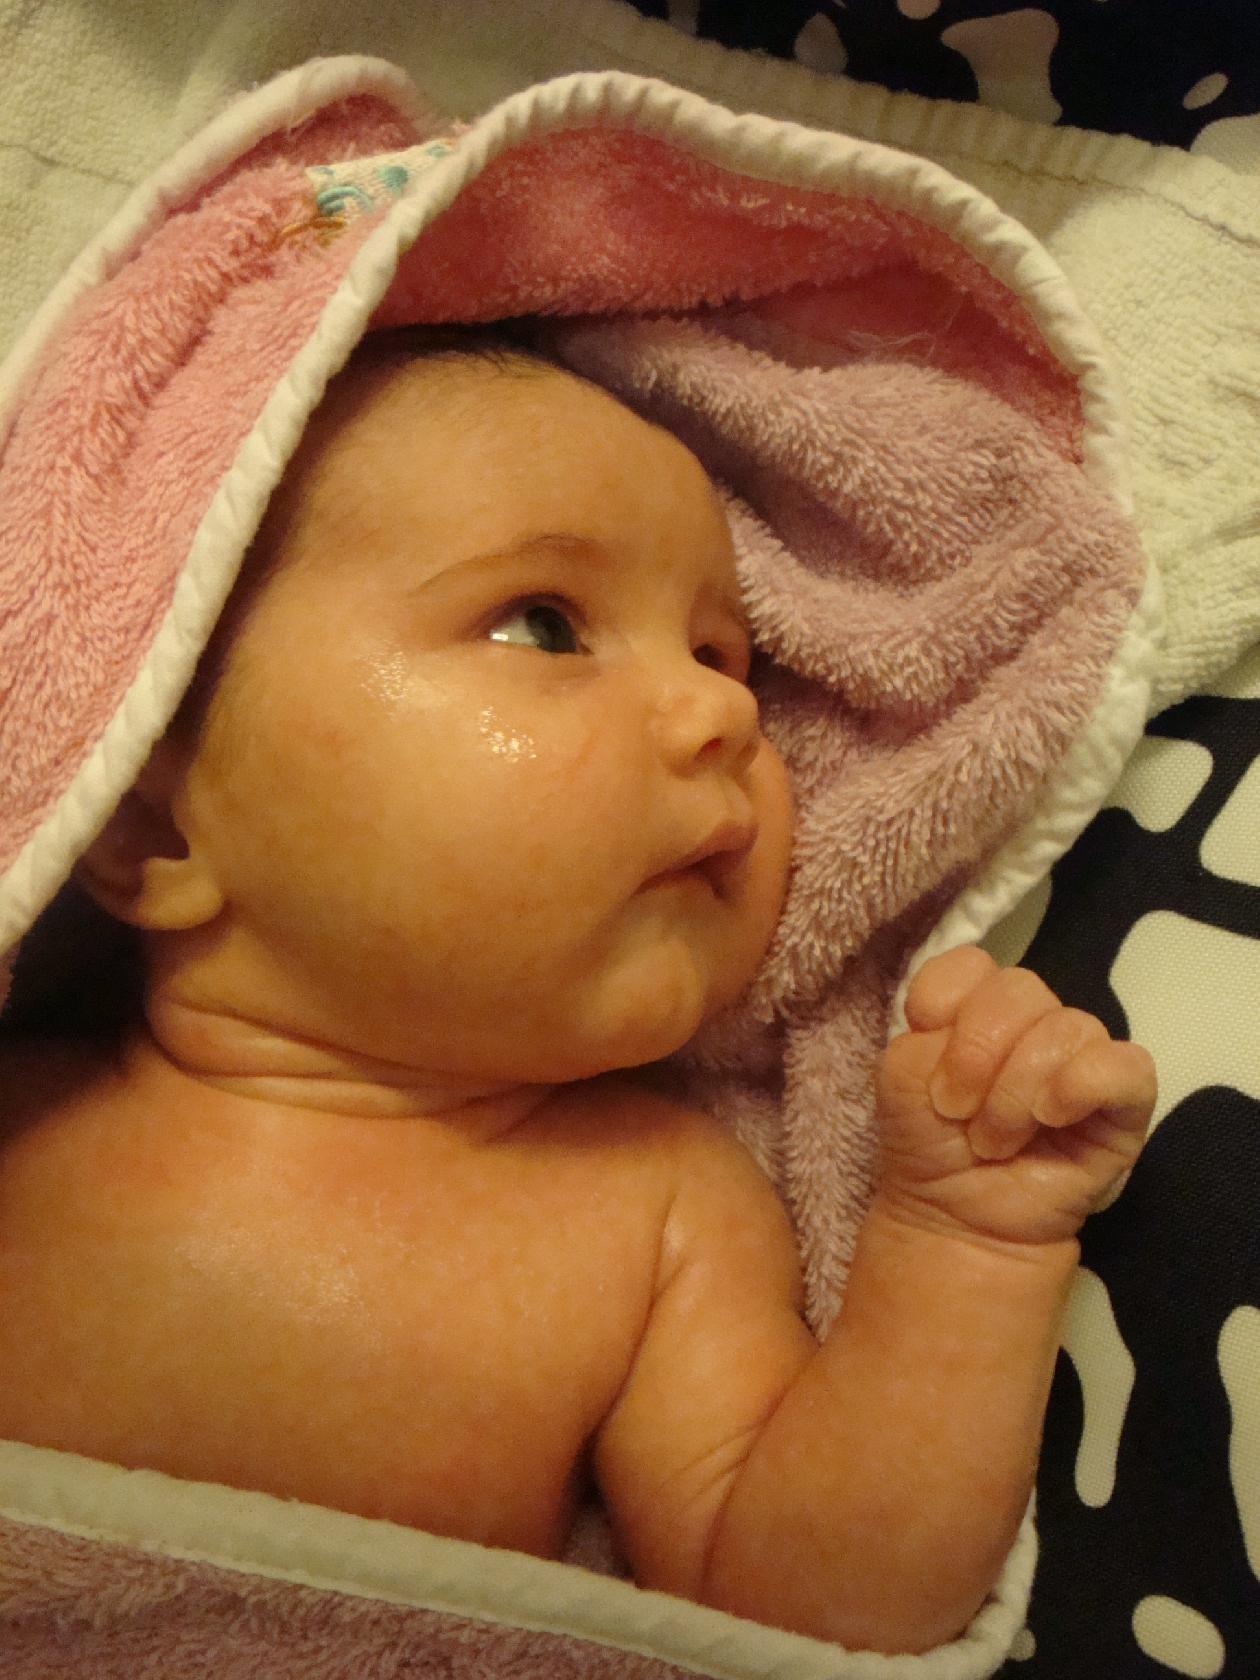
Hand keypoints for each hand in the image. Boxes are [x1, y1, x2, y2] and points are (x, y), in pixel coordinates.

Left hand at [874, 946, 1156, 1247]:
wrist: (957, 1219)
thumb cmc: (929, 1144)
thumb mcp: (901, 1080)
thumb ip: (925, 1037)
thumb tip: (979, 1034)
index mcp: (975, 1005)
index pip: (969, 964)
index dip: (943, 1008)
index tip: (928, 1068)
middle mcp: (1032, 1021)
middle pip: (1020, 988)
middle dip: (978, 1054)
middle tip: (958, 1113)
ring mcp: (1080, 1057)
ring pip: (1068, 1027)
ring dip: (1016, 1092)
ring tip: (994, 1141)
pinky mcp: (1123, 1101)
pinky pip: (1125, 1064)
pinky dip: (1082, 1084)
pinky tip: (1051, 1116)